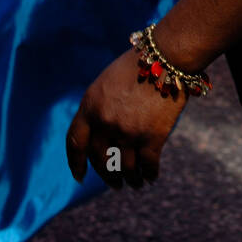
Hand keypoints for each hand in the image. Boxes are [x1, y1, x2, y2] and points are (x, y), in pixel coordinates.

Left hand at [66, 49, 186, 189]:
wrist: (166, 57)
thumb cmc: (136, 66)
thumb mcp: (106, 83)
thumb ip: (98, 109)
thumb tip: (100, 136)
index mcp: (90, 106)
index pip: (75, 142)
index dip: (76, 163)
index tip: (80, 177)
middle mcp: (105, 122)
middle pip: (101, 161)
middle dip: (108, 177)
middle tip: (115, 184)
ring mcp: (128, 132)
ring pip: (125, 168)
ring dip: (131, 180)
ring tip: (136, 183)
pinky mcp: (152, 137)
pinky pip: (148, 165)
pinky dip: (150, 174)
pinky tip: (151, 176)